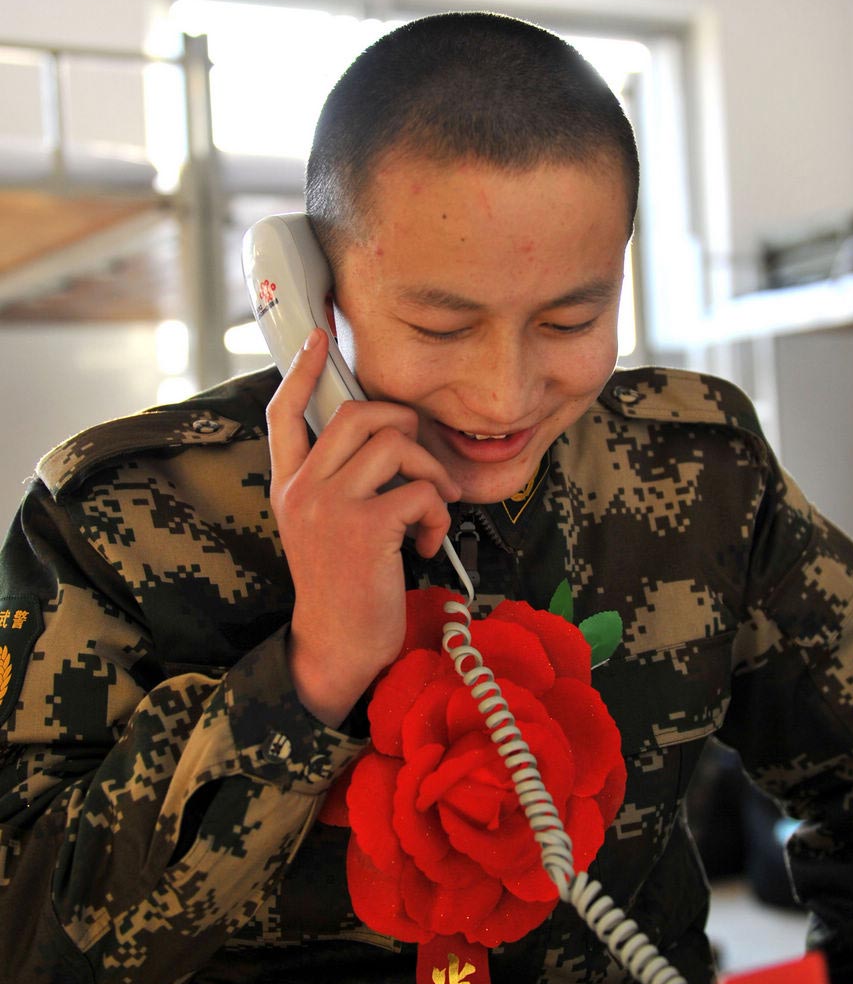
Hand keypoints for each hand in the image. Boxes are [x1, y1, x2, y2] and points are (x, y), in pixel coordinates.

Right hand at [267, 329, 460, 725]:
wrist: (338, 645)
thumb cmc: (343, 588)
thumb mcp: (323, 529)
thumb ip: (337, 485)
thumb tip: (385, 444)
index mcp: (289, 486)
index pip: (283, 413)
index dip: (301, 371)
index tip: (321, 338)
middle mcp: (303, 490)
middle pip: (355, 414)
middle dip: (402, 422)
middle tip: (421, 456)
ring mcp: (330, 507)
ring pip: (394, 444)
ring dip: (430, 471)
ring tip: (434, 505)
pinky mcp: (364, 529)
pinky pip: (418, 492)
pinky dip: (437, 512)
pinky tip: (429, 542)